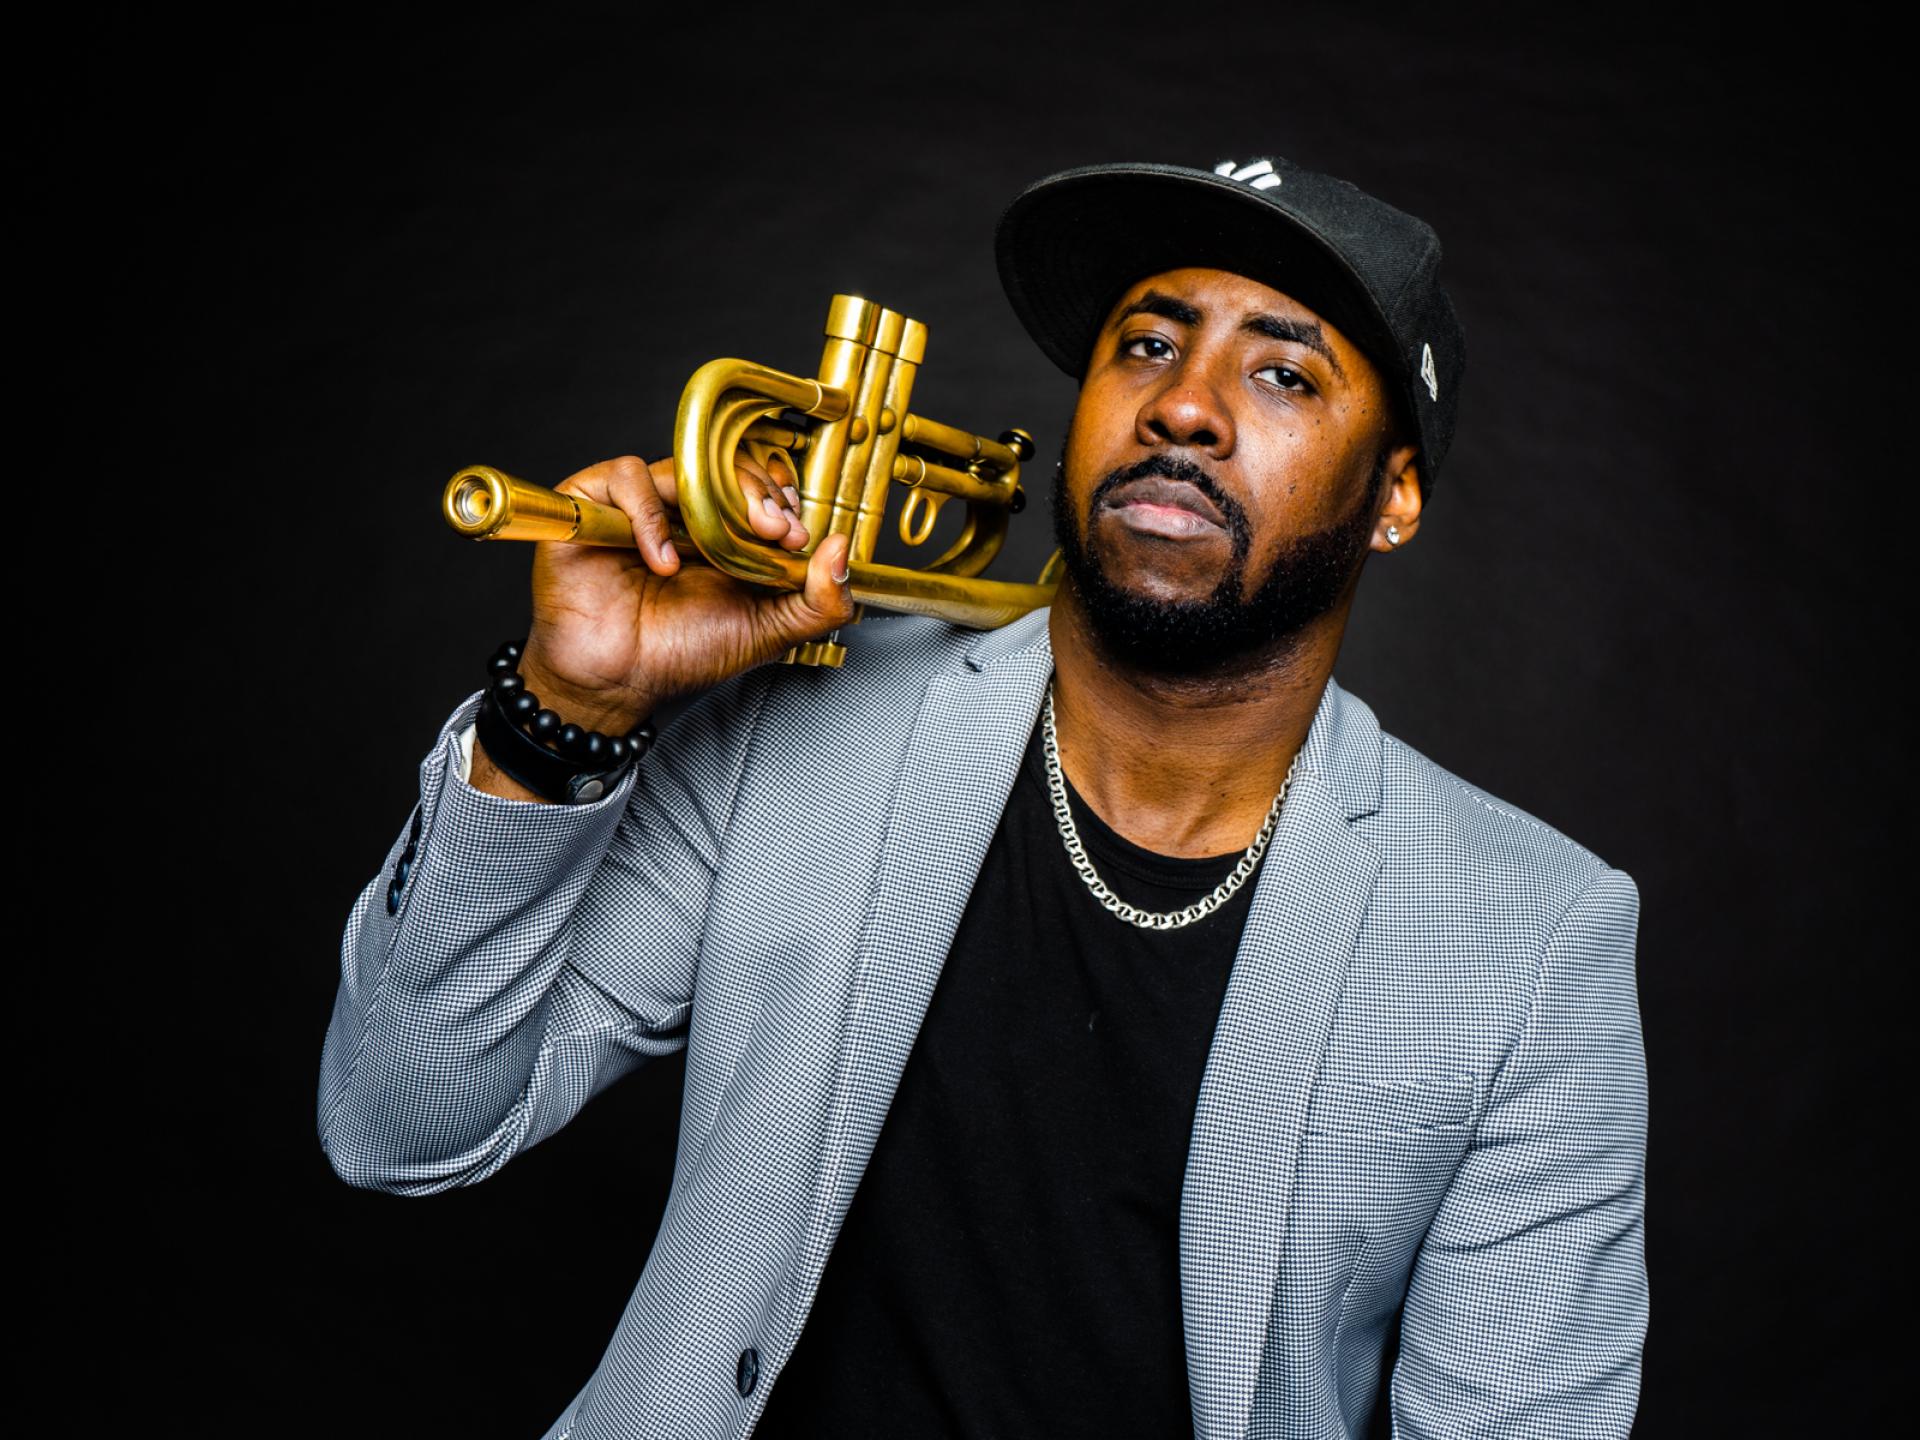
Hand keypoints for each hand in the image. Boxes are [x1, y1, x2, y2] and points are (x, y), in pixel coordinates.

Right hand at [514, 451, 854, 734]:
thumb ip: (818, 601)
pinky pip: (627, 477)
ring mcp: (640, 504)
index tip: (795, 534)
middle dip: (758, 492)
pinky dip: (649, 515)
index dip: (780, 497)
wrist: (618, 680)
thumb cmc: (683, 653)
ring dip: (713, 498)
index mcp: (727, 531)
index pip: (760, 481)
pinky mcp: (594, 502)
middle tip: (772, 530)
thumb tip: (843, 549)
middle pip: (727, 463)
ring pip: (683, 464)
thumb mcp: (770, 630)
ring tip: (720, 546)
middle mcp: (685, 511)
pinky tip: (664, 563)